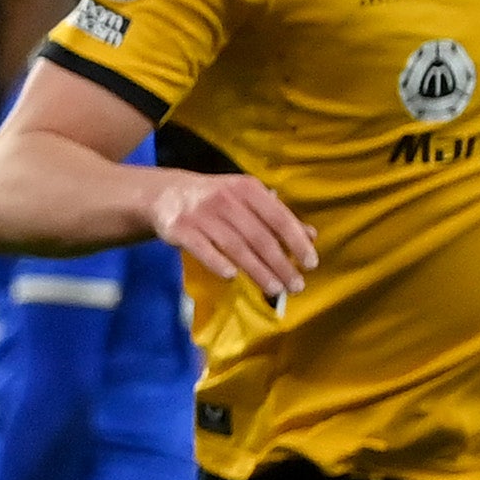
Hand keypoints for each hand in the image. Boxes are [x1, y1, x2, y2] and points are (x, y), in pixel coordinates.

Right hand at [147, 171, 318, 300]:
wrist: (167, 195)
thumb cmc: (217, 201)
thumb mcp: (247, 200)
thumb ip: (277, 217)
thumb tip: (311, 236)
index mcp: (247, 189)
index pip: (278, 217)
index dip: (296, 241)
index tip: (311, 264)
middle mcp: (227, 199)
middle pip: (259, 237)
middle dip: (281, 264)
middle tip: (296, 286)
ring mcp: (202, 214)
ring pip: (235, 247)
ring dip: (258, 271)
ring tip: (275, 290)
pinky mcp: (179, 229)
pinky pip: (202, 249)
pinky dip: (217, 262)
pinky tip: (231, 277)